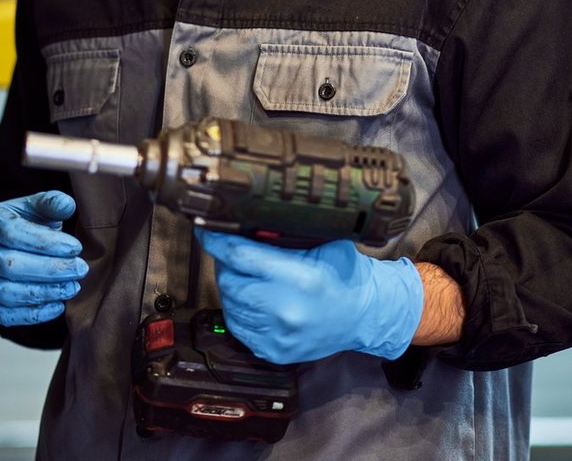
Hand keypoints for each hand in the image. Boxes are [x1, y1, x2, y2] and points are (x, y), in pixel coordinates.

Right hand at [0, 191, 87, 326]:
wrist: (6, 245)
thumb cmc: (28, 222)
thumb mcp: (39, 206)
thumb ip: (53, 203)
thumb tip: (67, 206)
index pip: (13, 233)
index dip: (46, 243)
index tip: (76, 248)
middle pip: (9, 266)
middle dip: (50, 270)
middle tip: (80, 269)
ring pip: (5, 294)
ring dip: (43, 293)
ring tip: (72, 288)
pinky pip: (3, 315)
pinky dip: (32, 314)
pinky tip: (58, 306)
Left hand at [198, 231, 423, 364]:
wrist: (365, 316)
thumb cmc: (345, 274)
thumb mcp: (324, 241)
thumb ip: (287, 234)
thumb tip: (247, 219)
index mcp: (298, 277)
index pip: (240, 255)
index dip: (217, 241)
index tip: (205, 231)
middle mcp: (285, 309)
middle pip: (229, 281)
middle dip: (225, 264)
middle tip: (232, 252)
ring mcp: (278, 335)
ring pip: (230, 304)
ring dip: (232, 287)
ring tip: (246, 275)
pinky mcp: (273, 352)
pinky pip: (238, 327)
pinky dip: (238, 309)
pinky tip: (252, 298)